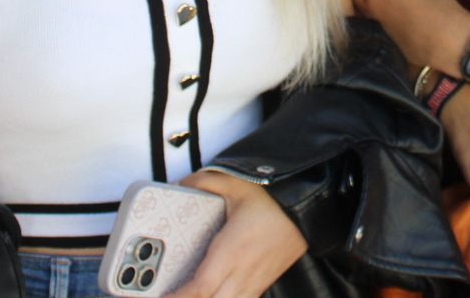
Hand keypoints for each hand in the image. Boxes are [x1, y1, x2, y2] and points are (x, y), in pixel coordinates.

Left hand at [169, 171, 306, 297]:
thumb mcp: (235, 184)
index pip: (199, 288)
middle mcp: (242, 273)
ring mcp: (254, 282)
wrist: (307, 209)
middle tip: (169, 294)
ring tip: (189, 294)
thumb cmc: (274, 200)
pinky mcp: (263, 283)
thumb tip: (180, 186)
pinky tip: (215, 295)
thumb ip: (203, 183)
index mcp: (231, 252)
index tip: (162, 296)